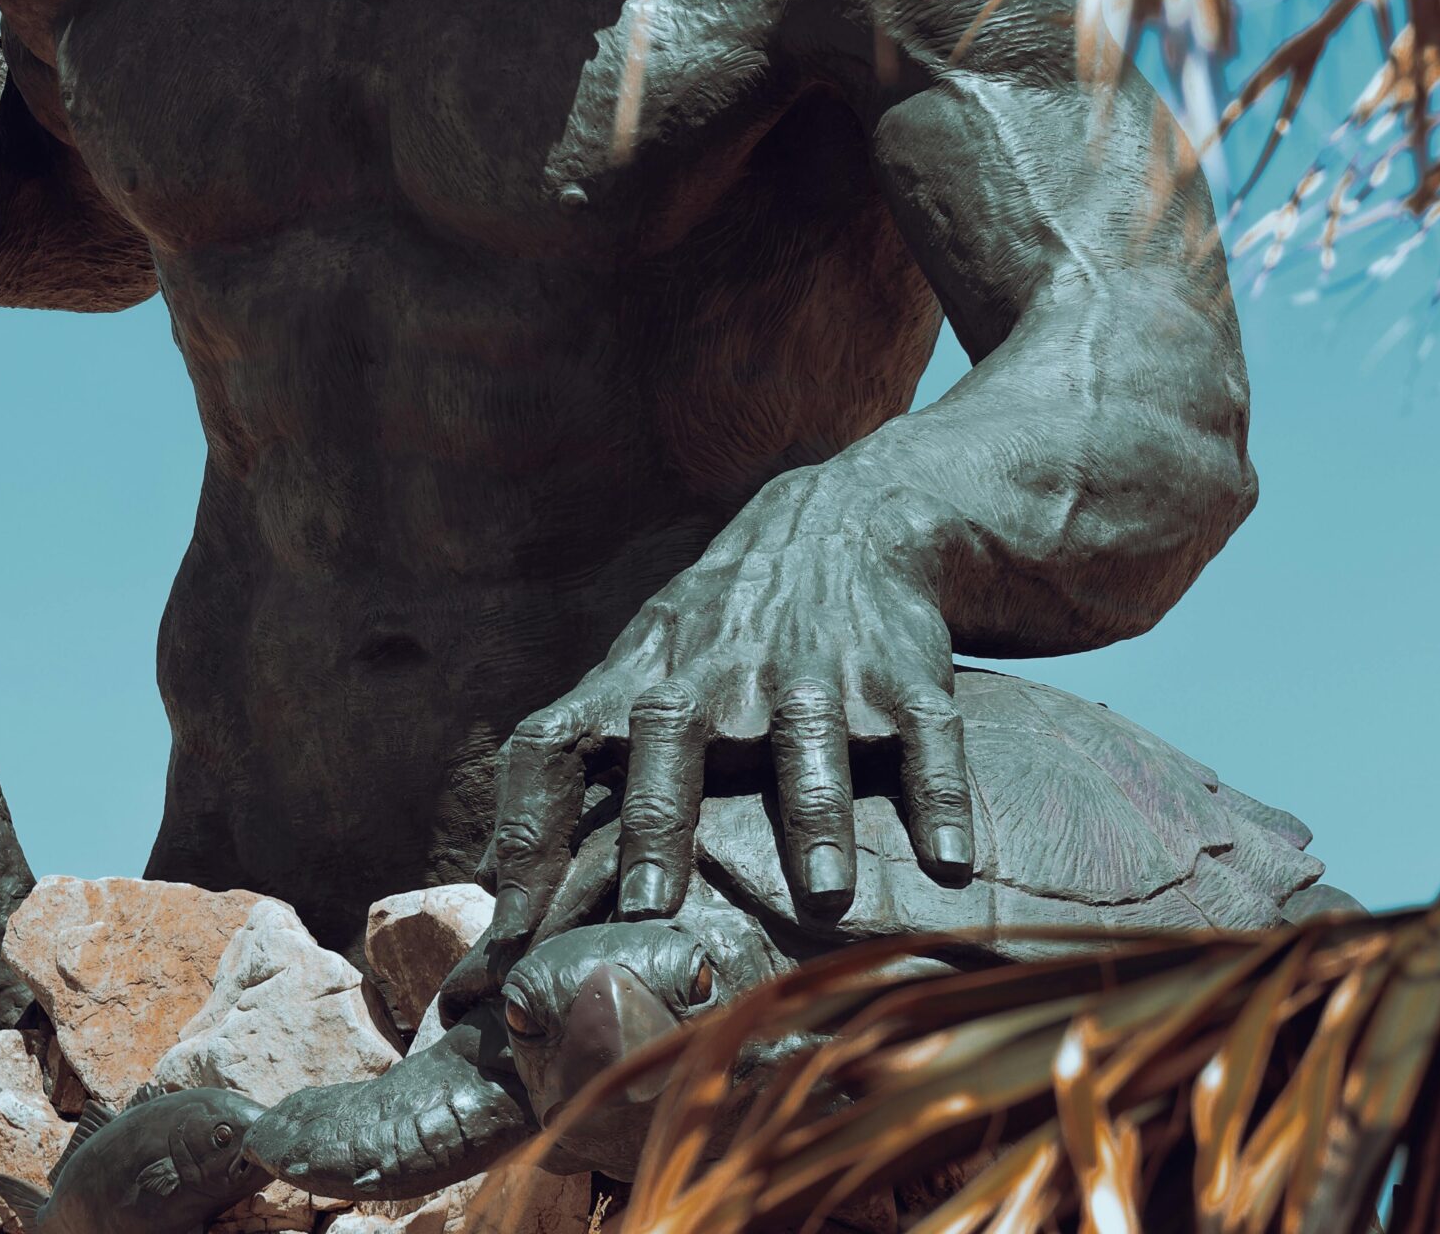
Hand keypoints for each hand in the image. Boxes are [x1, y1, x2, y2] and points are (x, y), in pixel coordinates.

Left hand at [480, 468, 972, 974]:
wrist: (847, 517)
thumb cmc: (722, 625)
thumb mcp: (642, 663)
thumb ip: (578, 757)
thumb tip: (490, 882)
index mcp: (643, 676)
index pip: (557, 741)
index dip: (529, 828)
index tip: (510, 921)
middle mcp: (718, 668)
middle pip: (670, 734)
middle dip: (659, 819)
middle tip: (647, 904)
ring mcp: (814, 668)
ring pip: (809, 742)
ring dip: (814, 815)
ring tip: (827, 899)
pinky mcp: (902, 672)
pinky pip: (923, 735)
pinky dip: (939, 795)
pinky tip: (949, 863)